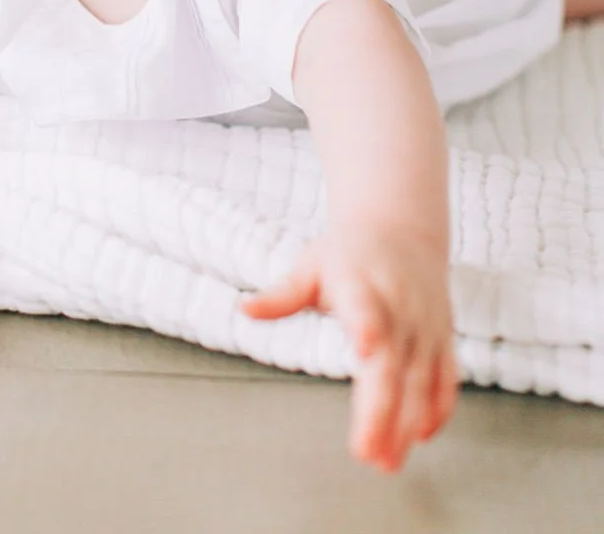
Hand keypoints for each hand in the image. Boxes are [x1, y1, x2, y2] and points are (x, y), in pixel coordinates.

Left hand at [241, 222, 456, 471]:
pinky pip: (445, 377)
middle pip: (393, 362)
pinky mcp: (441, 337)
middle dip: (383, 409)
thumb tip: (245, 309)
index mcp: (360, 284)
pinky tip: (421, 437)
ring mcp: (424, 324)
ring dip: (407, 422)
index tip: (367, 351)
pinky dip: (438, 408)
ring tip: (388, 461)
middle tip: (367, 453)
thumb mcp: (312, 264)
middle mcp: (398, 305)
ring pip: (421, 378)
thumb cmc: (349, 252)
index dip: (368, 328)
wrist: (403, 228)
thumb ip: (283, 295)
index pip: (366, 307)